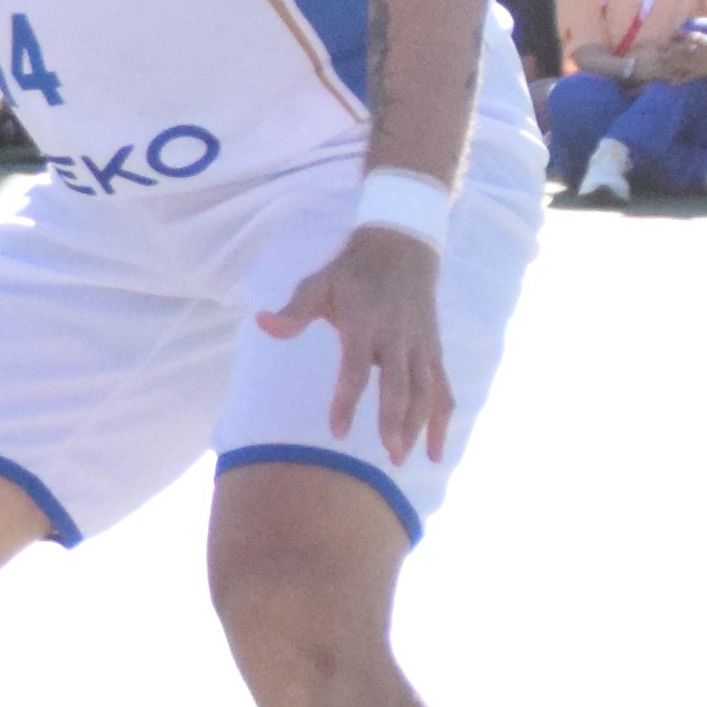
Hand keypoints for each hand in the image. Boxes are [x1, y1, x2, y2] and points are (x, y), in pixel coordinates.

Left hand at [256, 226, 455, 462]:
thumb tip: (262, 324)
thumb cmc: (351, 272)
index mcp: (365, 324)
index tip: (337, 431)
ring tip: (404, 458)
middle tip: (389, 455)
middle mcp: (397, 337)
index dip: (347, 400)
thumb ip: (294, 310)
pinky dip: (442, 420)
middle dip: (395, 421)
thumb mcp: (318, 283)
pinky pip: (443, 389)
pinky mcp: (434, 351)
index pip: (356, 369)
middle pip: (399, 385)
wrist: (402, 248)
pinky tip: (435, 451)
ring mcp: (420, 345)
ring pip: (426, 391)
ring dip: (418, 426)